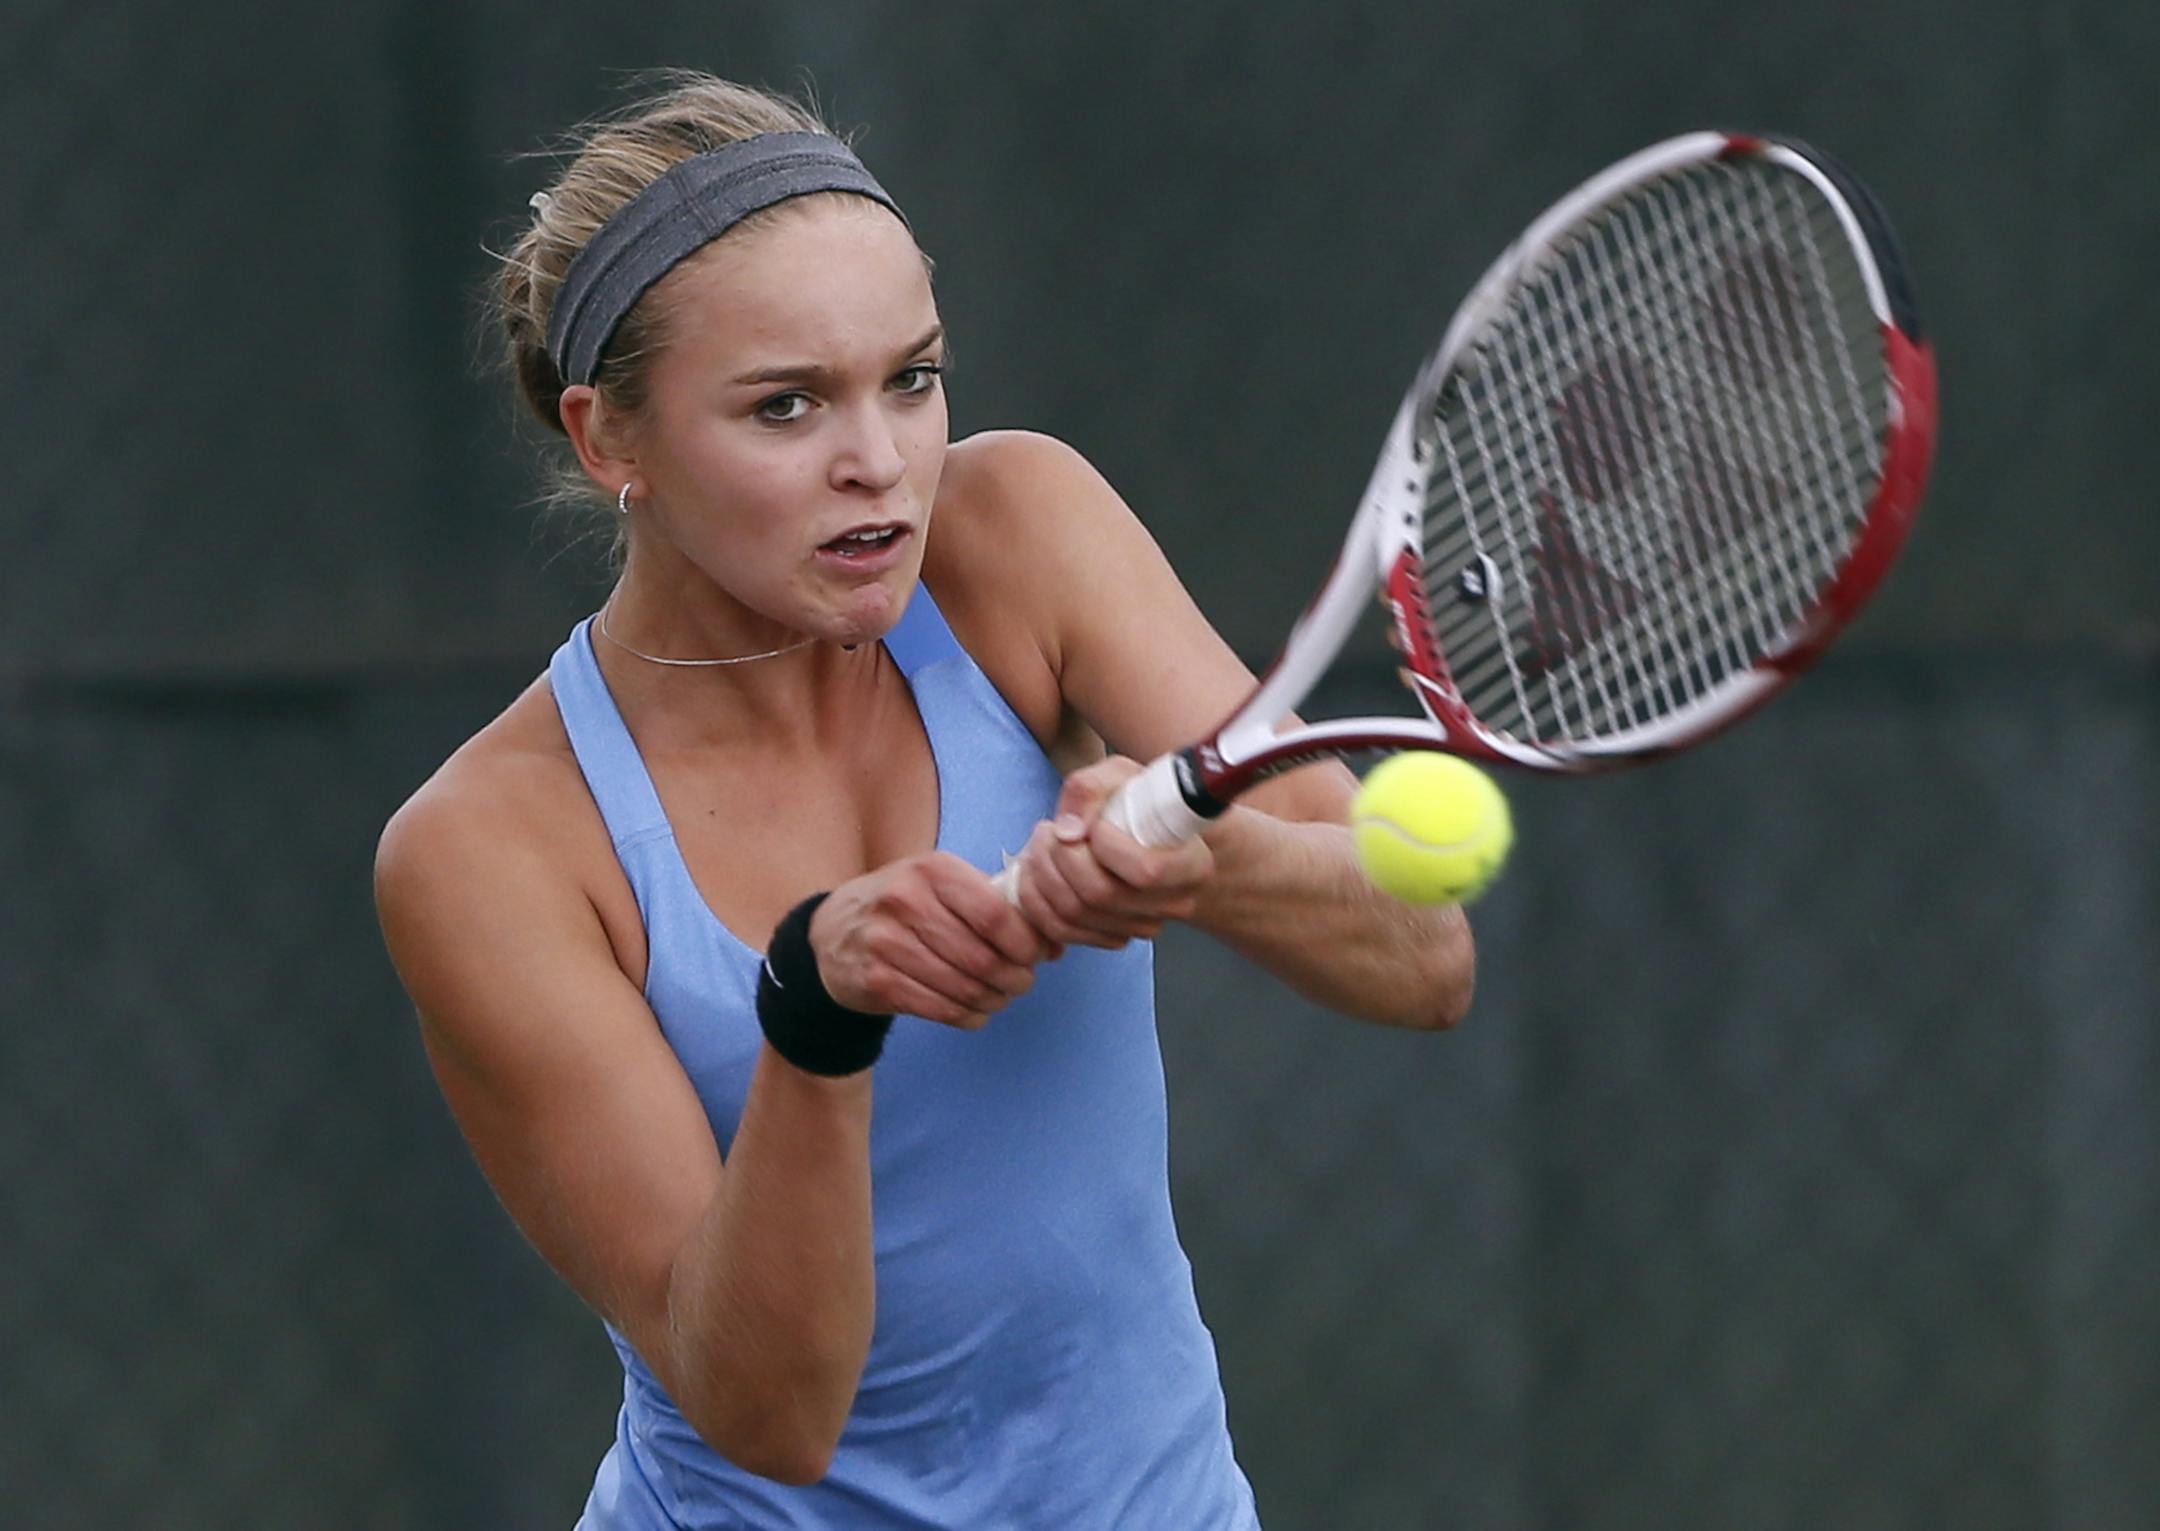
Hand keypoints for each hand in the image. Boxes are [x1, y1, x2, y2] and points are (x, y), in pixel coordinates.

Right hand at [808, 853, 1060, 1029]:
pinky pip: (941, 1009)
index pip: (997, 914)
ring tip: (1000, 998)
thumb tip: (1055, 945)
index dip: (1026, 943)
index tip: (1036, 956)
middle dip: (1015, 978)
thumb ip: (995, 907)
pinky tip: (976, 1012)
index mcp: (933, 870)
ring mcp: (887, 942)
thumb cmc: (904, 905)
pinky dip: (969, 1017)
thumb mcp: (940, 885)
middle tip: (1021, 983)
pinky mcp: (877, 981)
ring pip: (965, 987)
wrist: (832, 932)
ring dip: (994, 1000)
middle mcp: (907, 901)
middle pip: (984, 957)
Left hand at [1010, 756, 1213, 948]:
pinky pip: (1061, 930)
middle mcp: (1174, 904)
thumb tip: (1068, 831)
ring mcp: (1142, 926)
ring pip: (1075, 915)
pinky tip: (1038, 871)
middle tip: (1049, 830)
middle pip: (1101, 895)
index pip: (1147, 871)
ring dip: (1042, 875)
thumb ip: (1092, 789)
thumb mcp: (1121, 775)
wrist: (1146, 831)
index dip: (1108, 847)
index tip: (1096, 825)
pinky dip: (1036, 900)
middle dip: (1061, 857)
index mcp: (1192, 865)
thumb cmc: (1139, 801)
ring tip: (1042, 844)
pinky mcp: (1112, 937)